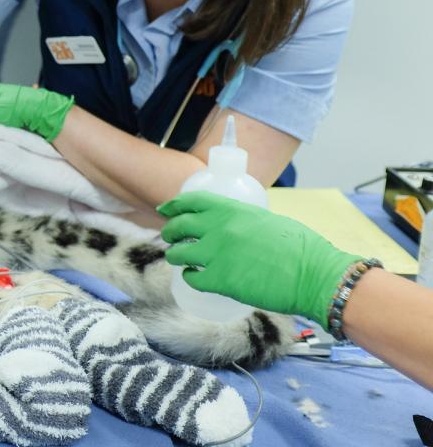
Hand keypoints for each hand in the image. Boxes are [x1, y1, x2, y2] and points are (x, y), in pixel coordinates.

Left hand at [159, 192, 362, 324]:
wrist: (316, 276)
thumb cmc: (302, 249)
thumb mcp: (269, 222)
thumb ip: (245, 221)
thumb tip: (233, 228)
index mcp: (233, 210)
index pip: (192, 201)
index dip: (174, 205)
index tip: (165, 209)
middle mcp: (219, 228)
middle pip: (178, 226)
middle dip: (170, 231)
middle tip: (171, 238)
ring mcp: (217, 254)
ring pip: (178, 253)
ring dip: (175, 256)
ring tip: (180, 259)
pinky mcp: (220, 281)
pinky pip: (191, 278)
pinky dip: (189, 277)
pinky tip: (193, 277)